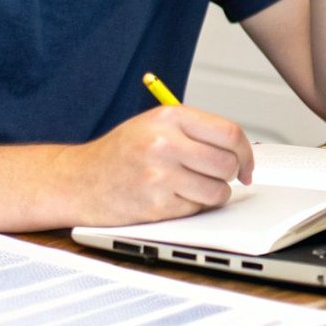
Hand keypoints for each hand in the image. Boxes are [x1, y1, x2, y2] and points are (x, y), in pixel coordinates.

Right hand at [63, 105, 254, 226]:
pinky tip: (174, 198)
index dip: (246, 153)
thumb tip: (240, 149)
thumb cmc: (120, 153)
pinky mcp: (156, 204)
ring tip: (193, 187)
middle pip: (228, 163)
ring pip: (218, 190)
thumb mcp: (155, 124)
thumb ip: (195, 131)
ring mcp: (160, 174)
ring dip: (213, 194)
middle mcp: (165, 143)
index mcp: (170, 117)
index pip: (230, 133)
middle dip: (230, 175)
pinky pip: (197, 209)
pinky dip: (192, 207)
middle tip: (218, 177)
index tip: (247, 165)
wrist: (78, 180)